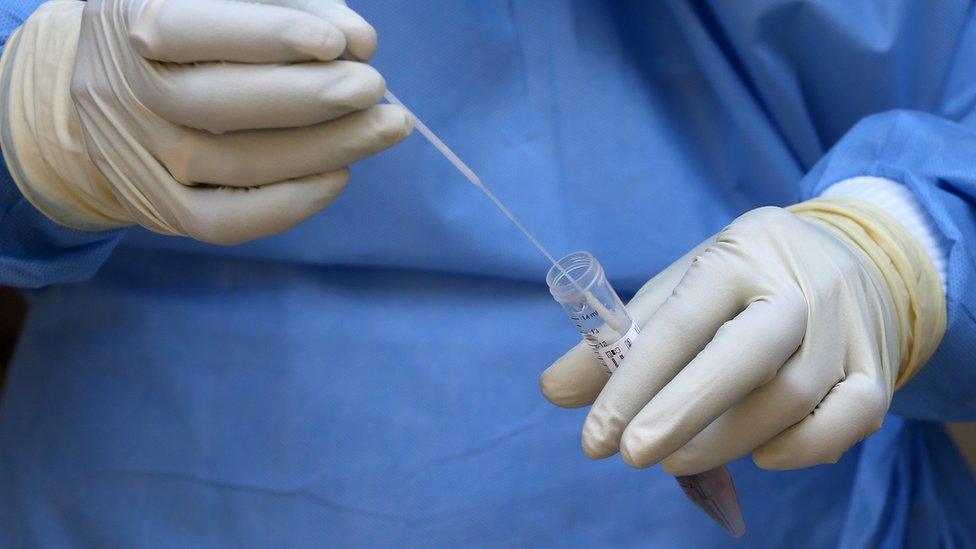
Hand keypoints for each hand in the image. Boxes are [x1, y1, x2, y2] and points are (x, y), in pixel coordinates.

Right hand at [1, 0, 410, 243]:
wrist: (119, 92)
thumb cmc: (200, 27)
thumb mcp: (226, 1)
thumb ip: (291, 6)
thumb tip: (360, 44)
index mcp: (130, 18)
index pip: (182, 27)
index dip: (265, 35)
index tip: (338, 43)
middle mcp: (122, 90)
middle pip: (213, 104)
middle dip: (309, 97)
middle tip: (374, 87)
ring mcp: (139, 154)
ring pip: (229, 164)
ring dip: (322, 148)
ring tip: (385, 127)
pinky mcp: (160, 206)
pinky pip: (222, 222)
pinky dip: (288, 205)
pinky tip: (339, 175)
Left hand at [540, 201, 943, 473]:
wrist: (845, 258)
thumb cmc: (741, 282)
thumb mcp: (678, 290)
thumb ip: (618, 339)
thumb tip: (554, 391)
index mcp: (736, 255)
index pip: (680, 322)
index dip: (633, 383)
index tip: (596, 437)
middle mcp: (797, 284)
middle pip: (745, 356)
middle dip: (682, 412)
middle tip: (631, 457)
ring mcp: (845, 324)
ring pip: (792, 396)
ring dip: (727, 441)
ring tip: (677, 459)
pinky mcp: (878, 365)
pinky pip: (851, 418)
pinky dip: (802, 449)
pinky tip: (758, 456)